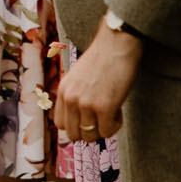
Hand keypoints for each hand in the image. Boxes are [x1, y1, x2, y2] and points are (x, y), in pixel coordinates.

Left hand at [54, 21, 140, 140]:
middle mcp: (70, 99)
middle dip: (90, 131)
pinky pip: (107, 131)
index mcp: (63, 91)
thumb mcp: (78, 78)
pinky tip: (119, 110)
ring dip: (103, 129)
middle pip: (74, 134)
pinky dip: (115, 126)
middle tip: (103, 118)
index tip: (89, 118)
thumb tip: (79, 121)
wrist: (117, 45)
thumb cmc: (102, 60)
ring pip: (90, 136)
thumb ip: (75, 96)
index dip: (77, 125)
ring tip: (112, 112)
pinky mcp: (104, 106)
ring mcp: (86, 103)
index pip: (61, 124)